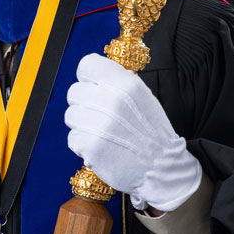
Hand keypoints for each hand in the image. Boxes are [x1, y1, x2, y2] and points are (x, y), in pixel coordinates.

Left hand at [65, 53, 200, 211]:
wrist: (162, 167)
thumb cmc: (152, 133)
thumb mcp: (143, 97)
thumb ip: (118, 83)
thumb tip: (93, 76)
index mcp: (127, 84)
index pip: (87, 65)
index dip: (87, 78)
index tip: (93, 88)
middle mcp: (113, 100)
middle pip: (74, 92)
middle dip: (83, 105)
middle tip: (98, 117)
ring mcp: (101, 124)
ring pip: (71, 115)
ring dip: (82, 125)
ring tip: (100, 134)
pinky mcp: (92, 146)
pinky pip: (73, 138)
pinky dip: (83, 145)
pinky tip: (100, 147)